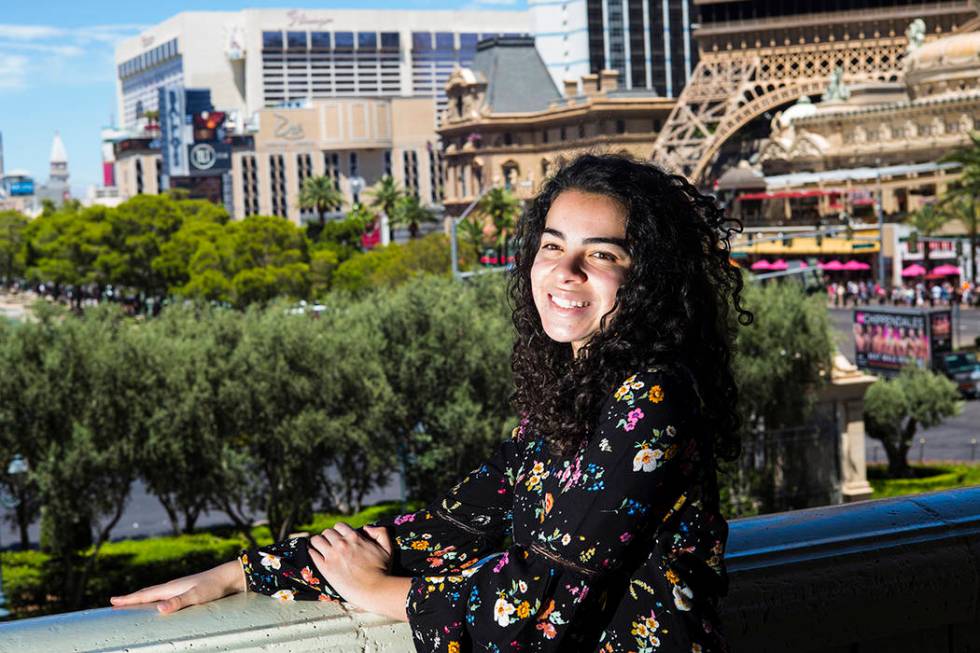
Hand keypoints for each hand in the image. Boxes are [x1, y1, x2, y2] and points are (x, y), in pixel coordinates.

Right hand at [109, 560, 244, 613]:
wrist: (230, 577)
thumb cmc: (214, 587)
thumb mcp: (196, 596)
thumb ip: (178, 603)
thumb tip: (159, 609)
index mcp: (171, 588)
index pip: (144, 595)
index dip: (128, 599)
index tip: (112, 600)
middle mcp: (173, 587)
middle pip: (147, 593)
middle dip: (131, 598)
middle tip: (115, 602)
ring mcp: (181, 588)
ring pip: (156, 594)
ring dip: (143, 598)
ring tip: (133, 603)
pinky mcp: (188, 591)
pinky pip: (166, 597)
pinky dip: (156, 600)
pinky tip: (161, 603)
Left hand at [308, 523, 392, 611]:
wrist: (374, 589)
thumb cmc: (383, 570)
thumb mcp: (387, 547)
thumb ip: (380, 533)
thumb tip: (366, 527)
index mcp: (355, 537)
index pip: (339, 526)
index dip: (339, 531)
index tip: (339, 538)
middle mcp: (341, 543)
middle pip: (327, 532)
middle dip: (328, 537)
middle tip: (330, 545)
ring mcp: (332, 555)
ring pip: (316, 540)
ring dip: (318, 543)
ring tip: (319, 548)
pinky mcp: (325, 568)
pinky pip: (312, 554)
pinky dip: (312, 552)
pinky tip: (314, 555)